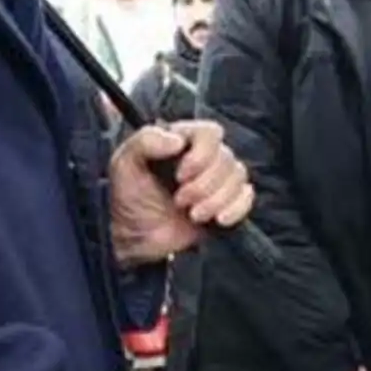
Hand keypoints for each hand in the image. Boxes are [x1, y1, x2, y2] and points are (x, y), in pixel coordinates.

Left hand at [107, 120, 253, 267]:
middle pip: (226, 158)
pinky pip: (247, 198)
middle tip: (180, 201)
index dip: (202, 154)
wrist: (133, 238)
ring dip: (217, 200)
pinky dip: (236, 209)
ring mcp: (218, 181)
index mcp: (182, 140)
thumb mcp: (124, 164)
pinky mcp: (227, 203)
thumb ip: (145, 142)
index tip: (180, 175)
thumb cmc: (127, 197)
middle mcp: (204, 157)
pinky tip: (218, 220)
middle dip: (204, 185)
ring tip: (193, 215)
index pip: (210, 132)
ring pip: (238, 177)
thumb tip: (177, 140)